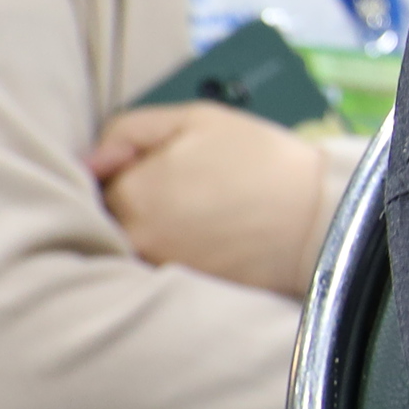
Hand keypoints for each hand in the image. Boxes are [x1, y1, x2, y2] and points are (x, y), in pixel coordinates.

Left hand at [85, 101, 331, 297]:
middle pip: (113, 216)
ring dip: (154, 226)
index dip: (126, 166)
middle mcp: (137, 238)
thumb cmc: (261, 160)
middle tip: (187, 187)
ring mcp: (160, 268)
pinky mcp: (184, 289)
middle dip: (137, 200)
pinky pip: (159, 265)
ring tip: (200, 211)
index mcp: (132, 192)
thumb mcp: (195, 118)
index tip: (162, 160)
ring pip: (135, 242)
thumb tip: (89, 159)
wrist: (319, 217)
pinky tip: (207, 236)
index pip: (98, 182)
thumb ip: (130, 130)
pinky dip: (175, 250)